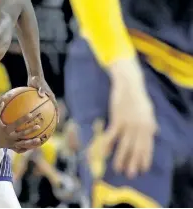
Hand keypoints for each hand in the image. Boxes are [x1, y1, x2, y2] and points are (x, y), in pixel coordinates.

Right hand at [0, 100, 42, 150]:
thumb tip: (2, 101)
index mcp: (6, 130)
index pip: (16, 124)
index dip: (23, 119)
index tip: (30, 115)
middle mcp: (10, 137)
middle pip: (22, 134)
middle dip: (30, 130)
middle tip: (38, 126)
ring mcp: (11, 143)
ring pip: (23, 144)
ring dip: (31, 142)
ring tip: (39, 140)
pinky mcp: (11, 147)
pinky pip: (20, 149)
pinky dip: (26, 148)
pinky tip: (33, 147)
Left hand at [28, 75, 57, 120]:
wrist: (34, 76)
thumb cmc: (37, 79)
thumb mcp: (38, 83)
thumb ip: (40, 88)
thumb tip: (41, 94)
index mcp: (51, 96)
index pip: (56, 107)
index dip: (57, 115)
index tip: (57, 122)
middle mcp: (48, 99)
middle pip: (51, 110)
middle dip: (51, 118)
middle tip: (49, 125)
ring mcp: (43, 99)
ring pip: (44, 109)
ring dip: (43, 116)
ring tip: (39, 124)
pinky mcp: (38, 98)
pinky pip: (37, 106)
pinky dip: (35, 111)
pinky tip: (29, 116)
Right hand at [105, 59, 157, 178]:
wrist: (129, 85)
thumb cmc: (138, 97)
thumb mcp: (149, 111)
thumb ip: (151, 123)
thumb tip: (155, 132)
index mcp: (149, 126)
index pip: (147, 147)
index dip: (145, 159)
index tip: (142, 169)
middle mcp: (140, 128)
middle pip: (136, 149)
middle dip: (133, 163)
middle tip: (130, 175)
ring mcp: (129, 125)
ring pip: (124, 146)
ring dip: (121, 159)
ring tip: (118, 169)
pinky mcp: (118, 120)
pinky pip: (112, 136)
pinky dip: (107, 146)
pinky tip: (104, 153)